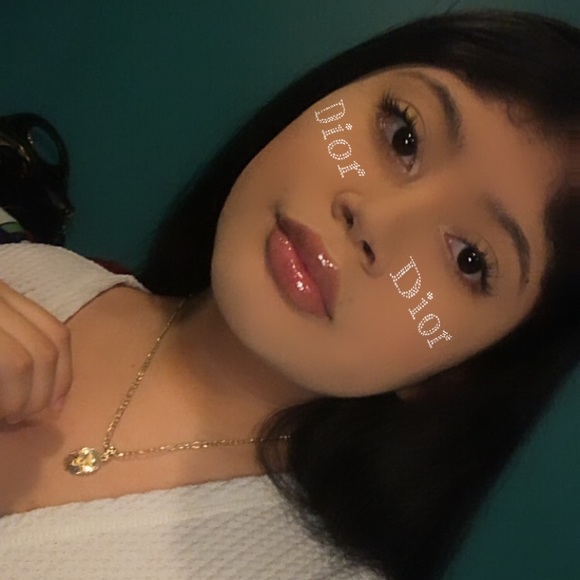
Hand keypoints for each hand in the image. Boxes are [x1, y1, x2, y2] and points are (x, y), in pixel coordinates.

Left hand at [0, 280, 71, 423]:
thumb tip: (12, 414)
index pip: (17, 363)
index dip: (18, 399)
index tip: (5, 420)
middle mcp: (1, 300)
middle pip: (45, 350)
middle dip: (41, 393)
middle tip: (23, 418)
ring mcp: (8, 292)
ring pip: (58, 334)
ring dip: (58, 378)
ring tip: (40, 405)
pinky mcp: (12, 293)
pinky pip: (52, 324)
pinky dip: (57, 356)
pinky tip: (49, 379)